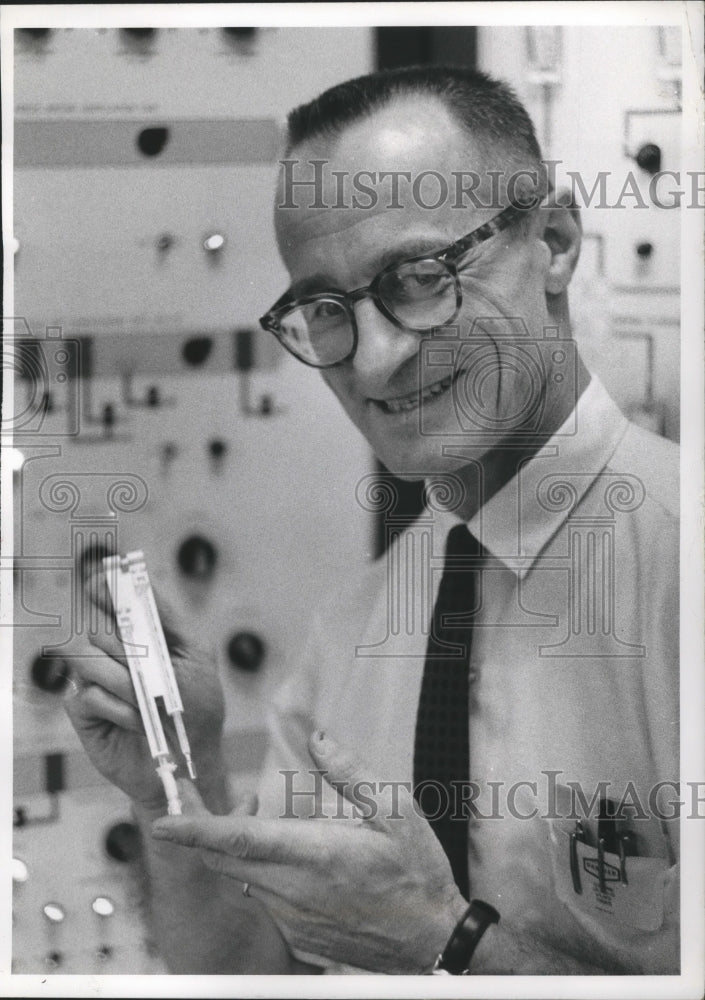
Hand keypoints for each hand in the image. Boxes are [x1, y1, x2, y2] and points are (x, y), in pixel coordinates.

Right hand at [64, 568, 225, 811]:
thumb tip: (144, 584)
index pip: (114, 601)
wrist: (190, 758)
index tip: (104, 579)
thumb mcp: (196, 655)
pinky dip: (118, 707)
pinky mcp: (84, 711)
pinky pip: (88, 694)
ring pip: (89, 657)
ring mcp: (96, 680)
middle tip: (150, 670)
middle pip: (102, 629)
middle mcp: (114, 653)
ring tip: (147, 702)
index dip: (106, 586)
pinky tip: (137, 721)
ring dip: (123, 679)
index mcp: (142, 635)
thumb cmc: (198, 707)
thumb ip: (170, 618)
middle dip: (128, 647)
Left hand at [151, 731, 467, 972]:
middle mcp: (294, 890)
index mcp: (316, 854)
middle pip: (225, 858)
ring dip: (239, 845)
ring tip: (276, 820)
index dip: (194, 829)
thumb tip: (317, 739)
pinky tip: (293, 857)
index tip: (163, 821)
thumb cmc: (416, 872)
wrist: (431, 938)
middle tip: (222, 796)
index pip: (238, 840)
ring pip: (242, 876)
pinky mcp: (295, 935)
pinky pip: (263, 897)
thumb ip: (350, 772)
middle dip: (207, 826)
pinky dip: (261, 870)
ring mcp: (292, 918)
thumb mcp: (396, 809)